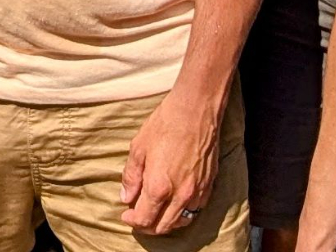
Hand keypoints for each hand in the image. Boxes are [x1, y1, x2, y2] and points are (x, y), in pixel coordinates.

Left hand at [119, 86, 220, 235]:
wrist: (196, 110)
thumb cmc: (165, 124)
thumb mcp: (138, 148)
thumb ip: (131, 177)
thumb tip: (126, 197)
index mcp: (159, 186)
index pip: (144, 219)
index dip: (132, 220)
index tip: (126, 214)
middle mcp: (180, 195)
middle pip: (163, 226)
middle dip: (147, 226)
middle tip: (138, 216)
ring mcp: (197, 192)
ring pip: (181, 222)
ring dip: (166, 222)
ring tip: (156, 213)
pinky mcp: (209, 185)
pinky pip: (196, 210)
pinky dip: (183, 213)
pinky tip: (175, 204)